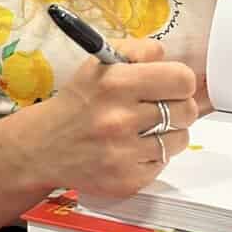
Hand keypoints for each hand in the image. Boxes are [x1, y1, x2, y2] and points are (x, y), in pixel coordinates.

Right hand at [40, 38, 198, 199]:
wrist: (43, 146)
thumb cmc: (78, 100)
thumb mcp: (100, 62)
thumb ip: (139, 50)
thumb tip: (168, 57)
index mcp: (116, 83)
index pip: (182, 80)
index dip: (180, 81)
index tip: (171, 85)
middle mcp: (119, 119)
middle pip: (187, 111)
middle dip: (177, 106)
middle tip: (160, 107)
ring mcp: (123, 154)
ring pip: (180, 139)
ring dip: (169, 133)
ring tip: (145, 129)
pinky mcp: (126, 181)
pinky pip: (163, 164)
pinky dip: (153, 156)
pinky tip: (133, 149)